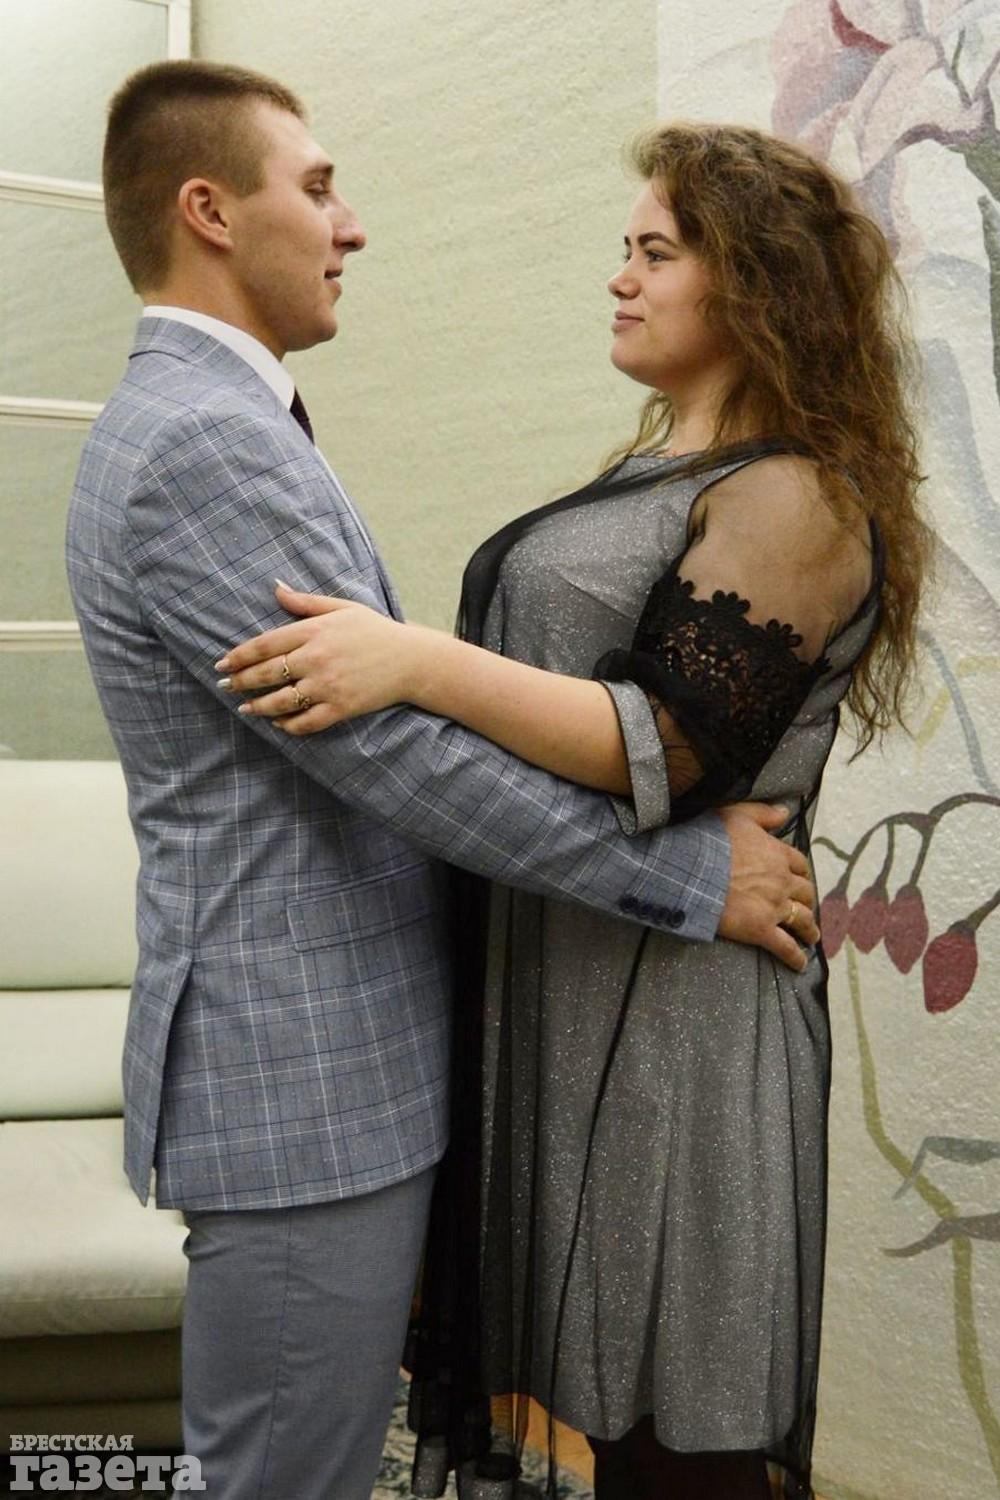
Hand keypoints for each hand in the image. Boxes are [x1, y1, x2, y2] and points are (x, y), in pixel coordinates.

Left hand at [216, 582, 419, 734]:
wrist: (411, 659)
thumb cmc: (375, 630)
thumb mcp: (341, 608)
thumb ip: (305, 602)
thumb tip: (275, 587)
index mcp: (314, 631)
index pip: (264, 645)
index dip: (239, 656)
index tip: (222, 663)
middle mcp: (317, 658)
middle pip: (267, 673)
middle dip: (240, 681)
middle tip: (224, 685)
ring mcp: (328, 685)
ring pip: (281, 701)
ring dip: (258, 706)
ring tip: (245, 708)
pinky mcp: (341, 708)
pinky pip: (306, 721)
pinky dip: (288, 725)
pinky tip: (278, 723)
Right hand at [716, 803, 819, 972]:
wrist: (692, 869)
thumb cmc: (709, 839)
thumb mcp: (736, 814)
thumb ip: (762, 813)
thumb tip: (784, 812)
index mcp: (776, 853)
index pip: (798, 863)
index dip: (801, 872)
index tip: (800, 878)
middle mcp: (781, 881)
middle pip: (805, 892)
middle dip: (807, 899)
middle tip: (805, 906)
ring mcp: (774, 906)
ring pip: (801, 919)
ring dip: (809, 929)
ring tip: (811, 936)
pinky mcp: (761, 929)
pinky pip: (785, 946)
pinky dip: (795, 957)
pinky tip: (800, 965)